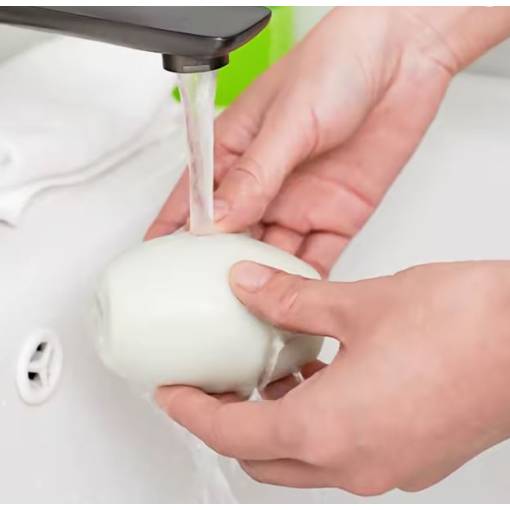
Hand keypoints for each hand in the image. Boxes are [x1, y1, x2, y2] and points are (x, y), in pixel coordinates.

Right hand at [146, 7, 509, 276]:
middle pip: (232, 237)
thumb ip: (254, 175)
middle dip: (218, 268)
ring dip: (261, 280)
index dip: (173, 232)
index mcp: (238, 152)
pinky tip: (292, 299)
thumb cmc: (337, 64)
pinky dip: (304, 280)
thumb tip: (216, 218)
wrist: (405, 55)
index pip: (194, 200)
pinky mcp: (337, 215)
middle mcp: (266, 183)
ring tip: (246, 308)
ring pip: (272, 254)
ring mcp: (301, 202)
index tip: (159, 266)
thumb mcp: (287, 120)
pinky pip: (315, 256)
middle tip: (204, 300)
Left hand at [156, 260, 509, 494]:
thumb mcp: (356, 303)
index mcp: (329, 428)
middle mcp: (355, 462)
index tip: (172, 393)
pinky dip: (315, 423)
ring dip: (273, 423)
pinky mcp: (411, 457)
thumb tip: (248, 286)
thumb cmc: (465, 325)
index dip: (193, 411)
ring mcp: (386, 466)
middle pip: (261, 456)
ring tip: (265, 375)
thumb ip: (290, 298)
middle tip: (214, 382)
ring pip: (301, 459)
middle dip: (228, 422)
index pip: (232, 433)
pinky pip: (341, 451)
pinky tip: (320, 379)